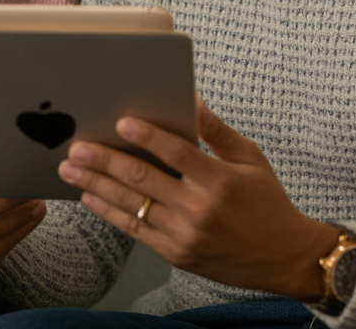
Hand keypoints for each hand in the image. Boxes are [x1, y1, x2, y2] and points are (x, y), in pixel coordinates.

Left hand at [57, 95, 340, 300]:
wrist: (284, 257)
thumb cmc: (267, 201)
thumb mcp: (250, 158)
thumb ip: (217, 131)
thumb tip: (191, 98)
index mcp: (220, 180)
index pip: (177, 153)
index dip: (148, 136)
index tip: (121, 122)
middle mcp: (200, 209)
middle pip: (144, 179)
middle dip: (105, 161)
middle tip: (77, 147)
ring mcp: (186, 234)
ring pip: (133, 205)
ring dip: (97, 185)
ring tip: (71, 170)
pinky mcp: (177, 254)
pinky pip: (136, 230)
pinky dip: (110, 212)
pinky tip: (91, 196)